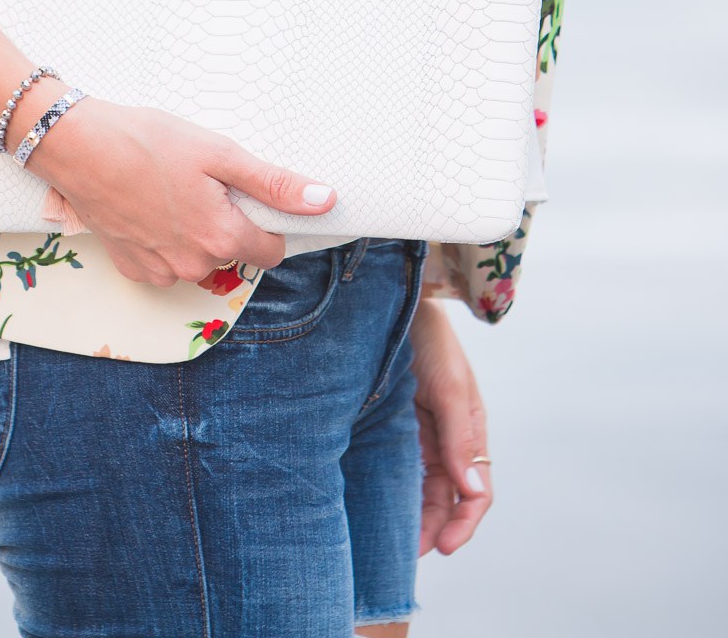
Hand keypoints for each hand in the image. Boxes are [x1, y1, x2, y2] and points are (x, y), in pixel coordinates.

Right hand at [28, 96, 336, 285]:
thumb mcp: (219, 153)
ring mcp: (159, 271)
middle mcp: (193, 266)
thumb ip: (273, 184)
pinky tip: (147, 205)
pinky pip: (165, 262)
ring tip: (170, 189)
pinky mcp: (131, 268)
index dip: (265, 221)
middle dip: (225, 222)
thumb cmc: (148, 142)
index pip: (271, 250)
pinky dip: (163, 239)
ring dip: (194, 232)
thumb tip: (325, 201)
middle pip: (232, 252)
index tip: (245, 194)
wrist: (77, 146)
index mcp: (222, 238)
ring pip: (198, 258)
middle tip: (201, 181)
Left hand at [409, 299, 492, 554]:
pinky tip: (379, 507)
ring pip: (423, 488)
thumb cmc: (430, 338)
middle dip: (435, 528)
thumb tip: (473, 491)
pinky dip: (395, 491)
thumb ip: (460, 437)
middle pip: (448, 498)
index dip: (464, 524)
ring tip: (392, 543)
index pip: (476, 492)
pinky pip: (399, 467)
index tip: (443, 548)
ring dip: (414, 515)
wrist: (396, 301)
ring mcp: (421, 433)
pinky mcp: (394, 425)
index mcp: (470, 430)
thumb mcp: (449, 386)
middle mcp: (448, 437)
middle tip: (409, 555)